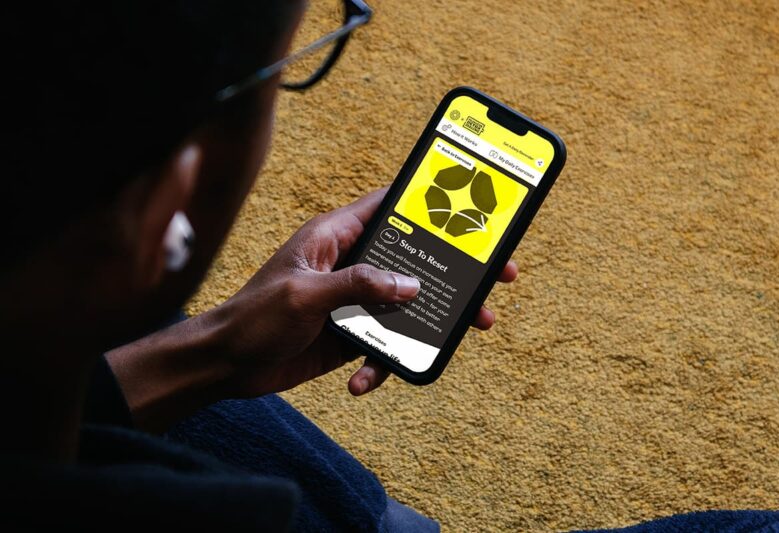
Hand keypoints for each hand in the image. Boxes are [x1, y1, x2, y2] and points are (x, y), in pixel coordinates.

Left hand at [218, 187, 517, 396]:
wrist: (226, 364)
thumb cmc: (253, 316)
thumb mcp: (305, 294)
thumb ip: (357, 284)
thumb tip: (409, 284)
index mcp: (334, 237)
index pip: (388, 207)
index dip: (427, 204)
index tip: (468, 207)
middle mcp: (349, 265)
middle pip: (412, 259)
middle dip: (452, 269)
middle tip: (495, 275)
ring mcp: (352, 300)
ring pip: (407, 304)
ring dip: (433, 319)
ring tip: (469, 328)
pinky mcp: (350, 333)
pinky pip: (383, 343)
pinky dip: (382, 363)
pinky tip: (363, 381)